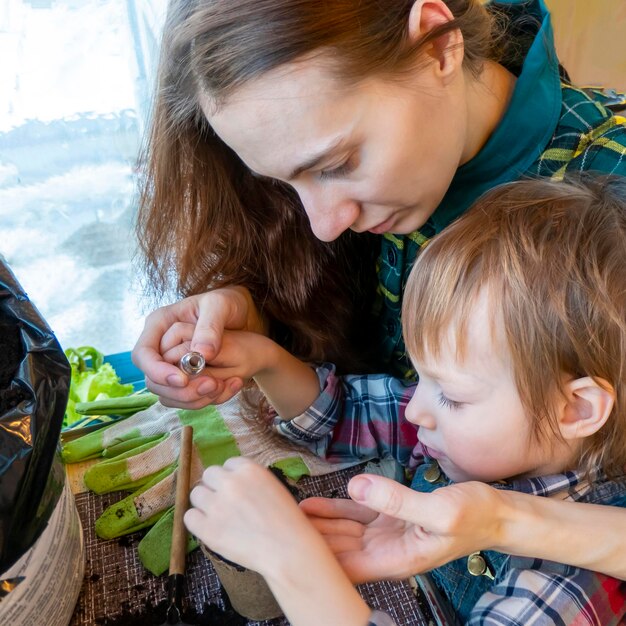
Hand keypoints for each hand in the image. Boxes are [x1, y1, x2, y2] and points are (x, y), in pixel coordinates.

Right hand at [132, 287, 265, 407]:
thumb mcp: (220, 305)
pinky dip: (200, 399)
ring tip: (219, 387)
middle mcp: (160, 345)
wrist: (241, 314)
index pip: (143, 355)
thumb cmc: (227, 303)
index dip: (157, 371)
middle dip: (178, 389)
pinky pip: (184, 396)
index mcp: (160, 324)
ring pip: (167, 392)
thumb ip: (210, 327)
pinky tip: (221, 390)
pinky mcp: (185, 375)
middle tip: (208, 387)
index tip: (182, 380)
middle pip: (152, 379)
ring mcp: (171, 362)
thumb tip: (200, 354)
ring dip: (191, 397)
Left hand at [186, 459, 374, 625]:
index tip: (236, 490)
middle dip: (215, 487)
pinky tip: (210, 528)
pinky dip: (197, 522)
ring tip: (218, 517)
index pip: (228, 464)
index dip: (231, 478)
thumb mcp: (272, 486)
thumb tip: (229, 481)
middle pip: (209, 475)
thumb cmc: (286, 520)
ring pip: (196, 494)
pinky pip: (189, 517)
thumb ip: (250, 480)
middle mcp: (230, 483)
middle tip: (224, 503)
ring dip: (205, 503)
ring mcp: (217, 505)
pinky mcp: (208, 529)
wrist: (288, 550)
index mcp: (249, 469)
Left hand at [300, 474, 506, 582]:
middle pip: (338, 551)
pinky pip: (357, 514)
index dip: (317, 560)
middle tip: (278, 526)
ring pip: (343, 531)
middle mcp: (387, 552)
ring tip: (288, 514)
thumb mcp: (439, 511)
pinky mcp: (390, 517)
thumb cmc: (475, 518)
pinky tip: (314, 503)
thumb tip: (357, 485)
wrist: (496, 513)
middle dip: (310, 541)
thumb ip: (397, 501)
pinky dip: (336, 507)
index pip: (345, 568)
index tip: (291, 546)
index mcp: (395, 561)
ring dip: (318, 524)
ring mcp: (387, 534)